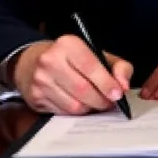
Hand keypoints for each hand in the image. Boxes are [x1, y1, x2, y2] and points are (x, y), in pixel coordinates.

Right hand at [11, 36, 133, 114]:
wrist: (34, 62)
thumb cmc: (72, 59)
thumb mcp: (98, 55)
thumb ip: (118, 67)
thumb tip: (123, 86)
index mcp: (68, 44)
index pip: (90, 66)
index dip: (106, 83)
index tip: (117, 94)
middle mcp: (51, 60)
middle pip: (82, 89)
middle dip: (101, 100)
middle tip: (109, 102)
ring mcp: (41, 80)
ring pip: (73, 105)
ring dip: (89, 108)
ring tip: (95, 102)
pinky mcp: (36, 97)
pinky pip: (63, 113)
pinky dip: (76, 112)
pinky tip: (79, 103)